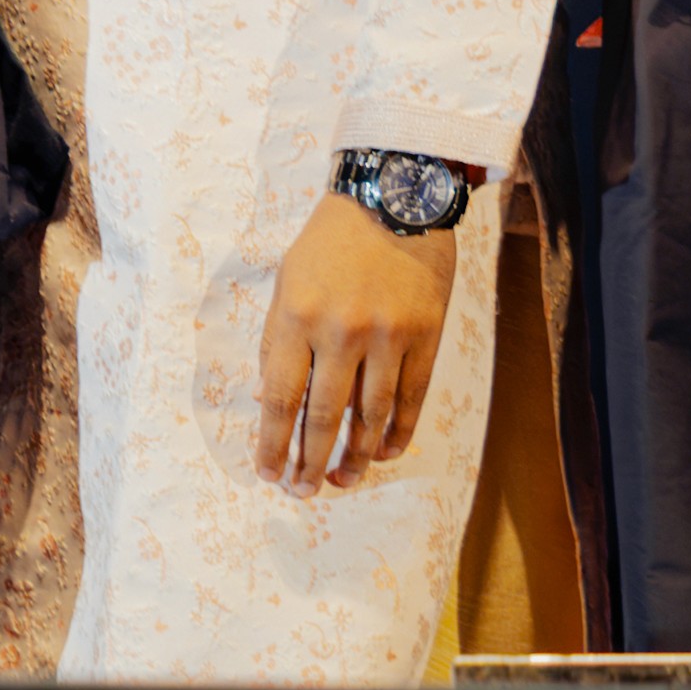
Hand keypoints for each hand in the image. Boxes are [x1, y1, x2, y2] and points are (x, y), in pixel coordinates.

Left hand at [253, 191, 459, 491]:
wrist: (394, 197)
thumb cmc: (330, 241)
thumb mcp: (287, 280)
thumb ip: (277, 339)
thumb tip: (266, 398)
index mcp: (296, 315)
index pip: (279, 397)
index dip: (273, 443)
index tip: (268, 474)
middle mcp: (340, 331)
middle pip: (324, 416)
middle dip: (310, 461)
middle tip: (302, 492)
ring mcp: (387, 336)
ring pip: (370, 416)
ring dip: (356, 457)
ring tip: (342, 482)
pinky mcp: (425, 337)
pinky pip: (411, 399)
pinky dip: (398, 433)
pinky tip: (384, 454)